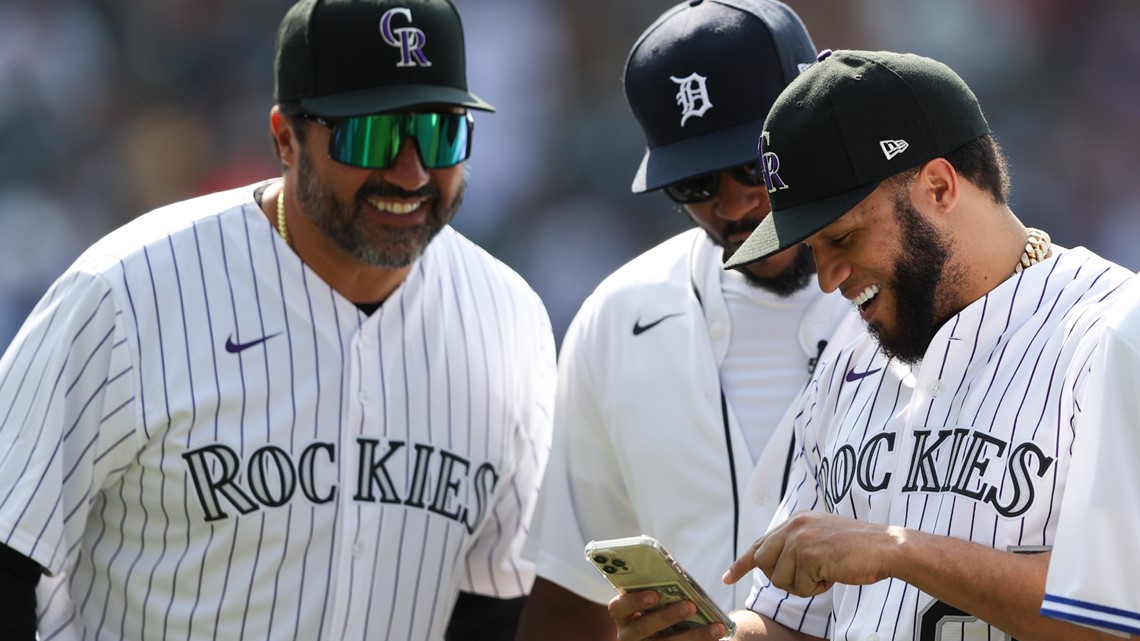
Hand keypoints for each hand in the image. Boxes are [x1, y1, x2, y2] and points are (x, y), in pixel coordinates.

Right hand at [609, 590, 727, 640]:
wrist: (657, 633)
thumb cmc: (653, 609)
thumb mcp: (648, 602)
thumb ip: (655, 592)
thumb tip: (677, 579)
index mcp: (622, 615)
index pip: (619, 607)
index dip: (635, 600)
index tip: (655, 594)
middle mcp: (628, 635)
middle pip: (643, 628)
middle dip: (667, 617)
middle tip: (690, 606)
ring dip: (693, 636)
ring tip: (715, 626)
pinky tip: (716, 634)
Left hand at [722, 511, 902, 596]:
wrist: (886, 547)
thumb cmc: (858, 549)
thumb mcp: (820, 539)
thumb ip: (796, 545)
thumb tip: (769, 564)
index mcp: (796, 520)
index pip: (760, 544)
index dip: (742, 563)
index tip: (727, 577)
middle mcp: (794, 525)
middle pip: (764, 564)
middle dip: (782, 579)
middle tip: (810, 577)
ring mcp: (800, 539)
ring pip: (781, 579)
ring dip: (803, 585)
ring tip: (826, 572)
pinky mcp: (809, 554)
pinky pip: (799, 586)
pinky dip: (815, 588)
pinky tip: (832, 574)